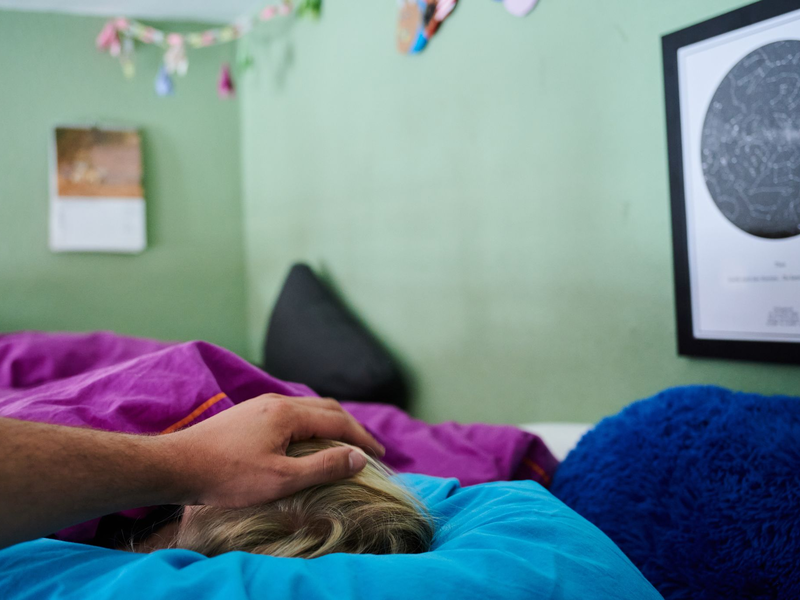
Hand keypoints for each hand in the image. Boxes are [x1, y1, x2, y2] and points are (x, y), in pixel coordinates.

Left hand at [166, 394, 384, 507]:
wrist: (176, 465)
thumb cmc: (227, 476)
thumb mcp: (280, 479)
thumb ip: (323, 467)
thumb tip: (358, 457)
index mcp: (288, 414)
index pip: (338, 422)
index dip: (362, 438)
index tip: (380, 454)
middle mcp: (277, 402)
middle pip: (326, 408)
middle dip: (351, 426)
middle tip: (368, 447)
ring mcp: (260, 405)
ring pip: (307, 408)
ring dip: (330, 423)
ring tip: (343, 443)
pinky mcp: (248, 414)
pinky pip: (291, 412)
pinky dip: (311, 424)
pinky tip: (306, 440)